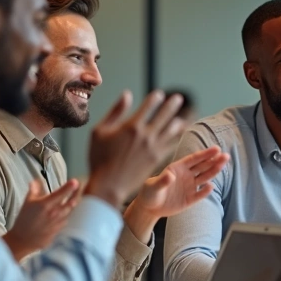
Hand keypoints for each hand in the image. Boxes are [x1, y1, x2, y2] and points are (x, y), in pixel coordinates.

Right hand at [1, 179, 79, 259]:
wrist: (22, 240)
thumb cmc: (23, 221)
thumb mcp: (27, 203)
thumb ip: (34, 190)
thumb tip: (36, 181)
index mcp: (46, 205)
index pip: (62, 193)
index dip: (70, 186)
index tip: (75, 181)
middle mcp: (55, 213)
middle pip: (72, 201)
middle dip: (77, 193)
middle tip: (80, 187)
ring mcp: (59, 223)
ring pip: (72, 211)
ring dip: (74, 204)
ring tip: (76, 197)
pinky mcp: (61, 230)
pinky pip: (68, 220)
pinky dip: (70, 214)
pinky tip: (69, 212)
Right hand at [83, 90, 188, 208]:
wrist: (108, 186)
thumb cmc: (99, 158)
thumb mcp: (100, 131)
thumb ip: (115, 112)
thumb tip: (127, 94)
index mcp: (132, 126)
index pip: (148, 107)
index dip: (155, 98)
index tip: (159, 94)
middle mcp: (146, 135)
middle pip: (164, 116)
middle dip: (172, 105)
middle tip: (179, 98)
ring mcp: (153, 148)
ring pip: (171, 131)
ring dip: (177, 123)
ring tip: (181, 119)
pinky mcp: (157, 160)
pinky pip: (171, 145)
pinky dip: (176, 138)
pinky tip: (178, 136)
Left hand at [131, 147, 229, 218]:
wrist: (149, 207)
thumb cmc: (149, 193)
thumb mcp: (153, 186)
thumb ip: (162, 180)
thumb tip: (170, 175)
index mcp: (178, 168)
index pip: (194, 159)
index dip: (205, 154)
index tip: (216, 149)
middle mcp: (186, 175)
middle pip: (203, 166)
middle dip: (214, 160)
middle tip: (225, 156)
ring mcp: (189, 187)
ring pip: (205, 178)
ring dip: (214, 171)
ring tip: (224, 164)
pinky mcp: (190, 199)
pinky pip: (200, 194)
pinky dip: (205, 191)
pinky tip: (211, 186)